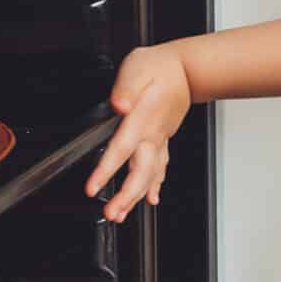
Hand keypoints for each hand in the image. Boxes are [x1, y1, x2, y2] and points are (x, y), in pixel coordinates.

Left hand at [86, 44, 191, 220]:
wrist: (187, 69)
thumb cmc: (161, 67)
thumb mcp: (138, 67)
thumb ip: (126, 88)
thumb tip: (120, 105)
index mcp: (143, 118)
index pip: (121, 148)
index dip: (107, 170)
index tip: (93, 187)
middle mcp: (153, 134)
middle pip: (140, 172)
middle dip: (126, 196)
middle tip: (112, 213)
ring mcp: (160, 140)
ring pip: (150, 175)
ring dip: (136, 197)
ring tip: (122, 214)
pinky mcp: (163, 140)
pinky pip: (160, 168)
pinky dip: (155, 185)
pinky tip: (151, 198)